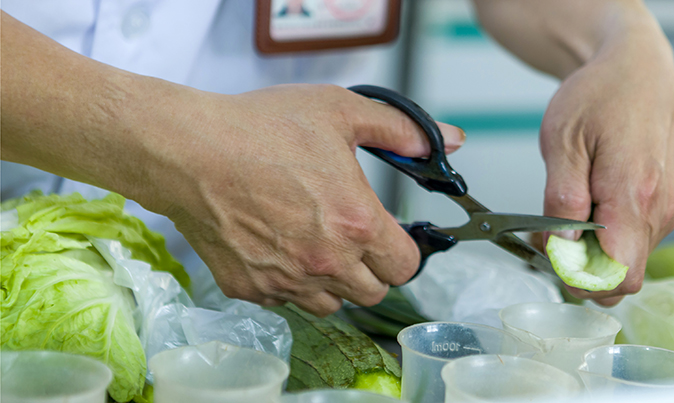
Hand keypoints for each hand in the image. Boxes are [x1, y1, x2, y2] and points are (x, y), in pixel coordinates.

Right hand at [0, 12, 463, 316]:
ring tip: (316, 244)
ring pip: (331, 304)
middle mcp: (326, 262)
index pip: (406, 266)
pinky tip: (278, 247)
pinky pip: (285, 301)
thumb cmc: (259, 129)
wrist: (188, 150)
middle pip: (374, 292)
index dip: (403, 250)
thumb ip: (398, 130)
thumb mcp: (340, 111)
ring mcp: (286, 281)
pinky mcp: (250, 288)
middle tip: (353, 238)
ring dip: (333, 282)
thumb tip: (445, 142)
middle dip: (372, 268)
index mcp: (357, 224)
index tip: (392, 236)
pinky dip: (289, 283)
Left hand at [540, 18, 673, 305]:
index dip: (580, 280)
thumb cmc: (600, 96)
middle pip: (622, 278)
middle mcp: (659, 211)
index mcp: (635, 196)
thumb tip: (560, 249)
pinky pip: (633, 243)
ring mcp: (665, 211)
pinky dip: (606, 237)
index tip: (553, 255)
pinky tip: (590, 203)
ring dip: (593, 252)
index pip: (617, 276)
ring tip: (573, 206)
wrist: (637, 70)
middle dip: (583, 270)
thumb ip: (562, 202)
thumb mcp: (563, 142)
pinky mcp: (664, 208)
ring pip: (626, 262)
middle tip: (554, 233)